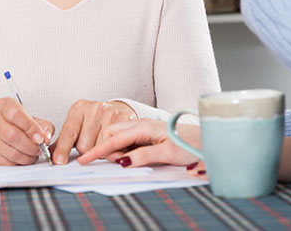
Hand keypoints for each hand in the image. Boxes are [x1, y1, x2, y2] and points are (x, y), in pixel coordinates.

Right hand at [0, 97, 53, 164]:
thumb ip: (42, 125)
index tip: (40, 137)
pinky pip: (5, 162)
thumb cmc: (9, 123)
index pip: (16, 114)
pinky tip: (21, 158)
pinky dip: (17, 163)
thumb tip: (46, 137)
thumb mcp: (27, 117)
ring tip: (32, 154)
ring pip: (10, 152)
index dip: (31, 127)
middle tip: (39, 149)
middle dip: (31, 146)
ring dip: (26, 157)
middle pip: (13, 135)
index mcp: (3, 105)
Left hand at [50, 100, 137, 164]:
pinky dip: (112, 149)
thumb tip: (50, 154)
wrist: (117, 109)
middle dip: (86, 150)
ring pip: (100, 148)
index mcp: (79, 109)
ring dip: (99, 150)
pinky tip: (111, 141)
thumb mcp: (77, 124)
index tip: (59, 160)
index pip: (69, 133)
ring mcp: (110, 114)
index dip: (63, 149)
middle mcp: (94, 109)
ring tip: (101, 139)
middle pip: (85, 146)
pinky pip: (115, 146)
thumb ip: (63, 140)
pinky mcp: (124, 120)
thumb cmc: (94, 119)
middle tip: (91, 141)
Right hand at [77, 118, 199, 166]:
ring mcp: (144, 129)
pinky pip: (128, 141)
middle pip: (112, 135)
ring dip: (115, 150)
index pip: (113, 139)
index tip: (84, 159)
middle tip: (114, 164)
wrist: (206, 139)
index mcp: (143, 127)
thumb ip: (144, 156)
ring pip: (119, 138)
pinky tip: (130, 157)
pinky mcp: (147, 135)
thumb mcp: (167, 153)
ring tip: (124, 161)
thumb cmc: (190, 144)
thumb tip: (123, 161)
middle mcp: (141, 125)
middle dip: (106, 149)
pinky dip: (123, 150)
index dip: (97, 150)